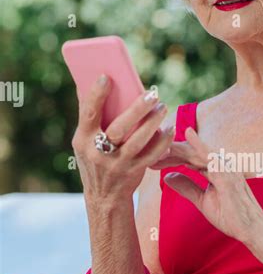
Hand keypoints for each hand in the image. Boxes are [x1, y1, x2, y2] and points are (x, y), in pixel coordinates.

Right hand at [72, 75, 174, 202]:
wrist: (103, 197)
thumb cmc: (94, 159)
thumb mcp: (84, 141)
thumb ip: (90, 116)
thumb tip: (91, 81)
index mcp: (83, 140)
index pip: (89, 114)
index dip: (96, 95)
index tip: (107, 76)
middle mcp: (98, 153)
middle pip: (119, 128)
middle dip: (136, 110)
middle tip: (152, 94)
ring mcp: (117, 164)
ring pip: (138, 141)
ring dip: (153, 122)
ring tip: (162, 107)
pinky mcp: (134, 172)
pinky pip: (151, 154)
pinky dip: (162, 141)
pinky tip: (169, 128)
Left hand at [155, 126, 262, 244]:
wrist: (252, 230)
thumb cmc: (232, 215)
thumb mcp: (202, 200)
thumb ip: (187, 187)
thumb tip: (168, 177)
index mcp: (214, 169)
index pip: (189, 158)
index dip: (171, 156)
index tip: (152, 156)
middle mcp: (220, 164)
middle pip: (190, 152)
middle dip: (170, 150)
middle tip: (149, 144)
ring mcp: (225, 168)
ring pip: (197, 152)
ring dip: (177, 147)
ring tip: (159, 140)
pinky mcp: (228, 175)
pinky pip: (211, 158)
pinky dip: (199, 145)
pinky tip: (187, 134)